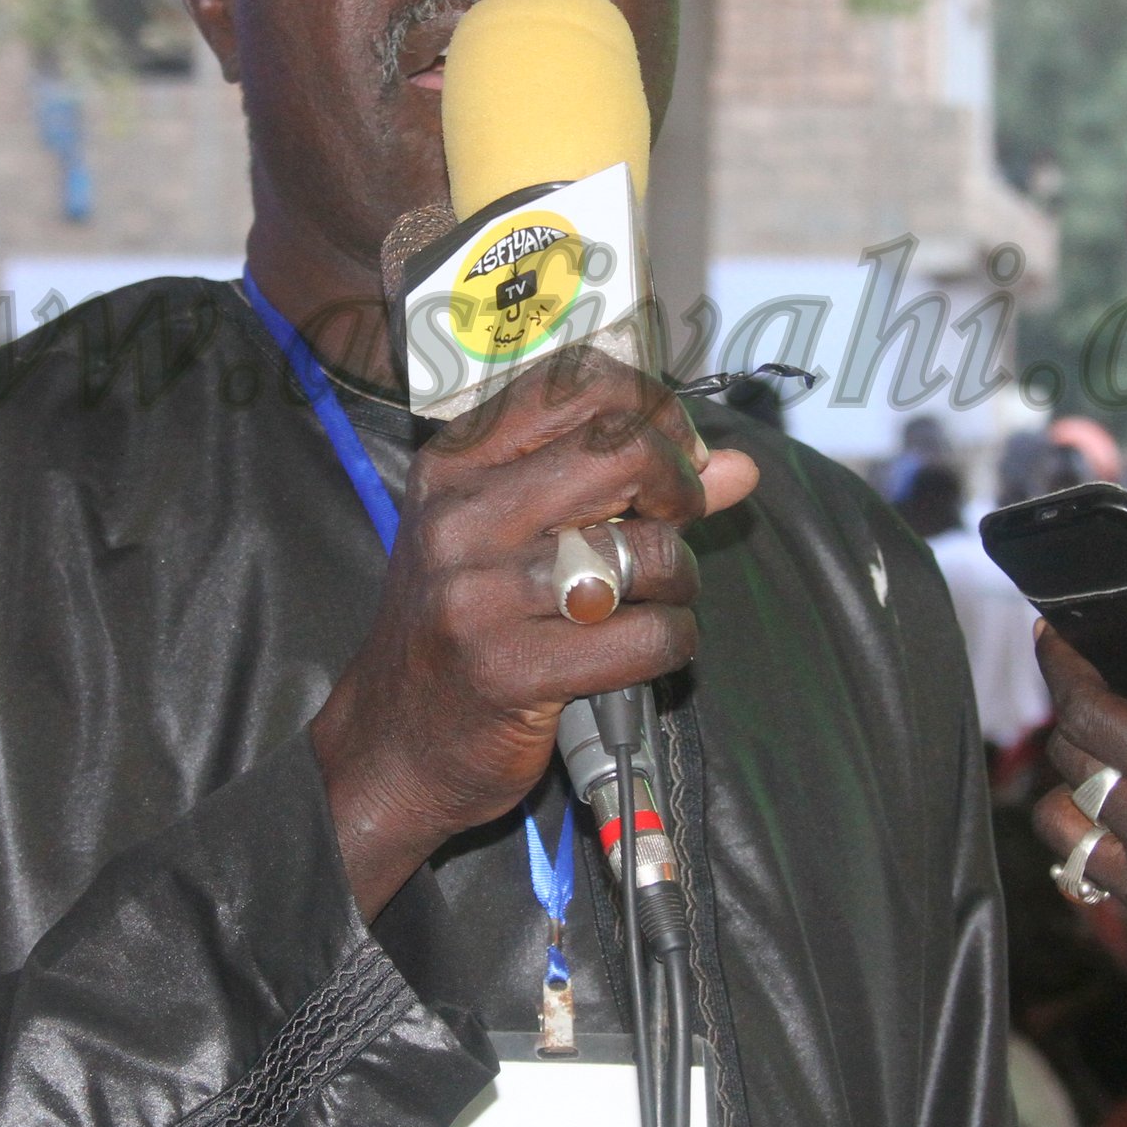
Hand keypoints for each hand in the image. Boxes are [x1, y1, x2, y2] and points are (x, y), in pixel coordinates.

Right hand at [309, 349, 759, 914]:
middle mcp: (461, 517)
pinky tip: (646, 649)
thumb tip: (735, 466)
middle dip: (680, 486)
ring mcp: (480, 594)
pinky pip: (648, 638)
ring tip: (654, 598)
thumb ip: (621, 490)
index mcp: (456, 465)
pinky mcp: (510, 669)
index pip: (578, 383)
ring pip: (645, 552)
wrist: (391, 743)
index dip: (655, 409)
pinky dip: (673, 642)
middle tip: (676, 523)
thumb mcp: (516, 537)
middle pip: (622, 450)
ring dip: (679, 578)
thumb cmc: (460, 629)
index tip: (675, 454)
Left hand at [1032, 572, 1126, 1022]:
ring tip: (1104, 752)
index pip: (1093, 717)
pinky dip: (1088, 836)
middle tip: (1091, 682)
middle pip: (1069, 762)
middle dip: (1070, 711)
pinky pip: (1087, 873)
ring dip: (1068, 781)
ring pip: (1061, 825)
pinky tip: (1123, 812)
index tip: (1054, 636)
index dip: (1062, 667)